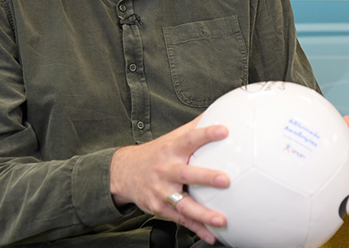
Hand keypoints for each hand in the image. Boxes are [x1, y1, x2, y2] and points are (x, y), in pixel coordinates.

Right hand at [109, 117, 229, 243]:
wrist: (123, 172)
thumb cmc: (156, 153)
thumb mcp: (172, 137)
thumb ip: (195, 127)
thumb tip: (222, 112)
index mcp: (171, 150)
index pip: (189, 139)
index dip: (206, 134)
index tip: (224, 130)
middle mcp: (165, 170)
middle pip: (185, 174)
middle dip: (205, 177)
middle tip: (225, 180)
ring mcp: (161, 191)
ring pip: (183, 204)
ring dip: (203, 213)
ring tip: (221, 220)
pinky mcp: (160, 208)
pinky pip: (181, 220)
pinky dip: (196, 229)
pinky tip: (212, 236)